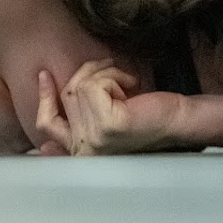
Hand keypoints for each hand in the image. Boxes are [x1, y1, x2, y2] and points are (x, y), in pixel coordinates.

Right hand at [35, 60, 180, 154]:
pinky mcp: (107, 127)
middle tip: (113, 71)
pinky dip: (114, 76)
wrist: (177, 121)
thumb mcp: (105, 113)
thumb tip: (44, 86)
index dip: (44, 97)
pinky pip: (95, 85)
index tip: (44, 74)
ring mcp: (93, 141)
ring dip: (106, 74)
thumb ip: (77, 111)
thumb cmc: (146, 115)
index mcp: (80, 151)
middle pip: (67, 94)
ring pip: (80, 86)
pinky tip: (131, 86)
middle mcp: (83, 150)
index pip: (47, 124)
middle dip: (90, 73)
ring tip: (126, 84)